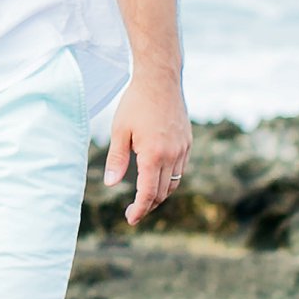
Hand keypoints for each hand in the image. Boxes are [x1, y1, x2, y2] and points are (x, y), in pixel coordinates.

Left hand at [104, 72, 191, 228]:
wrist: (160, 80)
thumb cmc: (135, 103)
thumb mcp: (119, 131)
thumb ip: (116, 159)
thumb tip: (111, 184)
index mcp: (153, 155)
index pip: (147, 193)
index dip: (139, 210)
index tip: (130, 219)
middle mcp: (172, 155)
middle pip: (162, 192)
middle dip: (148, 205)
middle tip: (133, 212)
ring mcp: (183, 149)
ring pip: (174, 182)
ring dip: (160, 194)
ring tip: (145, 198)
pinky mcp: (187, 142)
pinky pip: (180, 168)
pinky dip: (169, 179)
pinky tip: (156, 176)